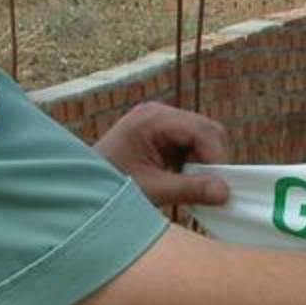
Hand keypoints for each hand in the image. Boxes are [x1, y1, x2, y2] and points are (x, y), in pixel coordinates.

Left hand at [94, 102, 230, 205]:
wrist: (80, 185)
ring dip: (204, 162)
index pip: (202, 131)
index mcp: (152, 119)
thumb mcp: (152, 190)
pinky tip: (183, 178)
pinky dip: (195, 162)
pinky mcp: (162, 132)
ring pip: (204, 137)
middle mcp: (159, 112)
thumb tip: (225, 192)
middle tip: (208, 188)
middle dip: (212, 159)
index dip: (215, 158)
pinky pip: (193, 143)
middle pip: (207, 130)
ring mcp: (161, 120)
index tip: (219, 188)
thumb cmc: (109, 186)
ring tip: (192, 185)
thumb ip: (189, 189)